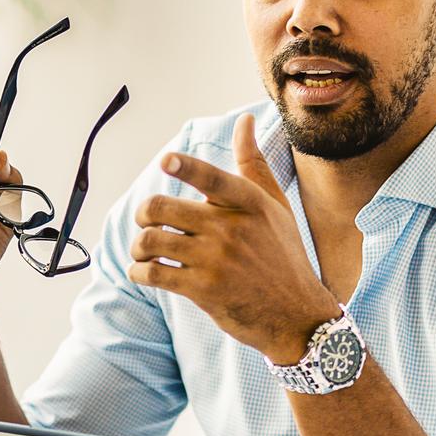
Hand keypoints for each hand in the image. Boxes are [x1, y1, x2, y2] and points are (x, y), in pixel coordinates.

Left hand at [132, 114, 341, 363]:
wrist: (296, 315)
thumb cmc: (283, 255)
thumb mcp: (275, 206)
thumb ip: (253, 164)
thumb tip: (245, 120)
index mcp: (248, 202)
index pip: (211, 177)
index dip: (184, 167)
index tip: (165, 162)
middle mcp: (231, 228)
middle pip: (161, 208)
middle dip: (144, 215)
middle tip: (147, 223)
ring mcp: (216, 260)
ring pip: (151, 241)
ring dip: (138, 246)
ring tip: (144, 251)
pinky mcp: (203, 290)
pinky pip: (154, 273)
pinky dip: (139, 272)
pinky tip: (144, 272)